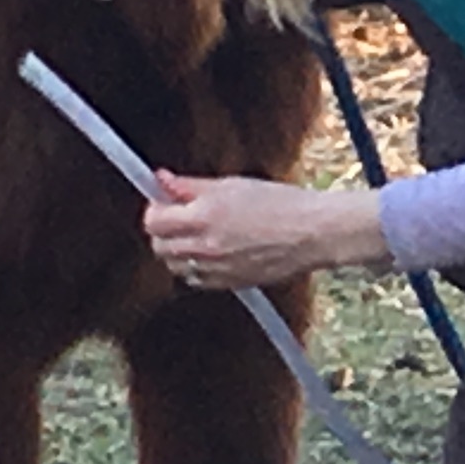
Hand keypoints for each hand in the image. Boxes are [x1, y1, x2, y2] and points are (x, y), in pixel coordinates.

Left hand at [142, 173, 390, 290]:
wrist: (312, 233)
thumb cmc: (281, 204)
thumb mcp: (231, 184)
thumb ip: (191, 186)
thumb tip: (163, 179)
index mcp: (203, 217)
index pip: (153, 221)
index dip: (155, 209)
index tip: (164, 203)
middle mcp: (205, 246)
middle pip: (159, 247)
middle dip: (163, 232)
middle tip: (178, 218)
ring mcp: (216, 269)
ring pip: (175, 267)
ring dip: (177, 252)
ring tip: (197, 236)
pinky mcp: (229, 284)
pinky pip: (196, 281)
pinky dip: (196, 268)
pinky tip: (212, 253)